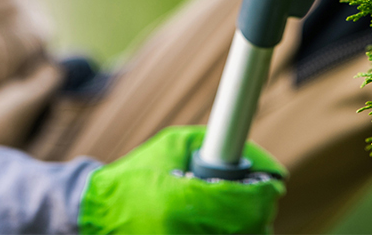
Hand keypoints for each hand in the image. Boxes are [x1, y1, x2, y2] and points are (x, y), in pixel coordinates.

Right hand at [78, 126, 286, 234]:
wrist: (98, 214)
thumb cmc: (136, 175)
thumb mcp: (172, 145)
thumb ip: (215, 144)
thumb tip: (257, 156)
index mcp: (179, 201)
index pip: (240, 202)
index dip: (264, 191)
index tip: (273, 181)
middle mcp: (183, 232)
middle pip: (247, 229)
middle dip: (258, 209)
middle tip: (258, 194)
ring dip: (247, 226)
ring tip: (237, 209)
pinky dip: (229, 234)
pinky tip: (222, 224)